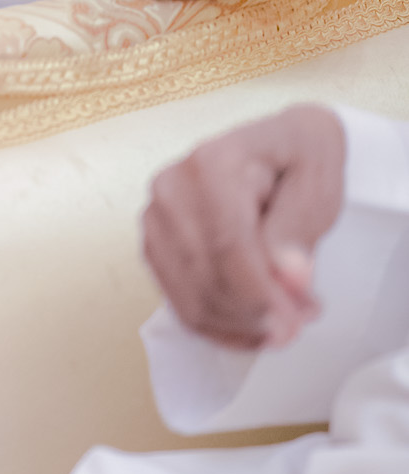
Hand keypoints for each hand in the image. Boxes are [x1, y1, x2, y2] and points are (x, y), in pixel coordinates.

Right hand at [141, 104, 345, 349]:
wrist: (277, 146)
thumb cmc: (299, 158)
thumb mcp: (317, 182)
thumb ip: (300, 228)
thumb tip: (290, 276)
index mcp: (212, 164)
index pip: (228, 246)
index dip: (261, 295)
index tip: (297, 322)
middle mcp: (171, 188)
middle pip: (207, 278)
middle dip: (255, 316)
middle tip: (298, 325)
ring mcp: (156, 217)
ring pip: (192, 299)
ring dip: (240, 326)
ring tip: (282, 324)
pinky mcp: (157, 244)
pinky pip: (181, 303)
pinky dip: (219, 327)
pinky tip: (252, 327)